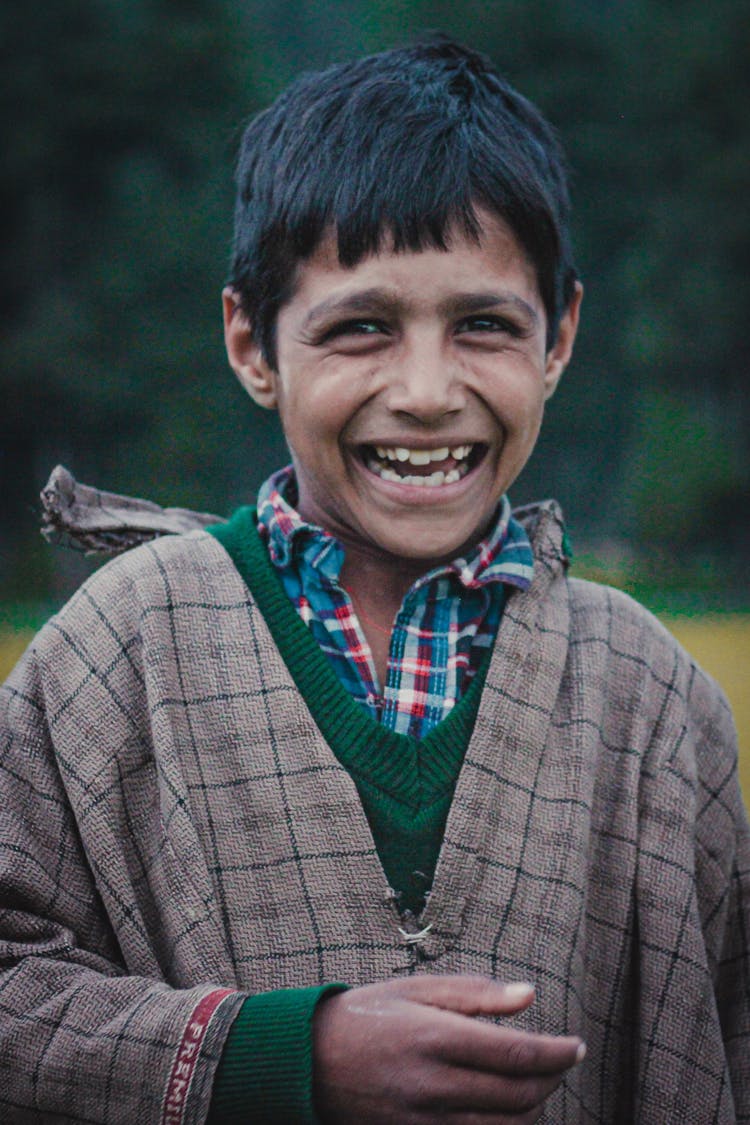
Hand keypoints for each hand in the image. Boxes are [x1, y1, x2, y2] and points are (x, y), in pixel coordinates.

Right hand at [312, 975, 583, 1123]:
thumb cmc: (367, 1016)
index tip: (577, 1046)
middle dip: (552, 1079)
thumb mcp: (416, 990)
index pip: (516, 1053)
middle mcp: (431, 1084)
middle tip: (560, 1061)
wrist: (306, 1063)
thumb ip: (475, 994)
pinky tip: (509, 1112)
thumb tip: (530, 996)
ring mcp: (423, 1122)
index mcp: (434, 1036)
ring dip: (534, 1110)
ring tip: (537, 1085)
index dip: (557, 1053)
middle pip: (518, 1095)